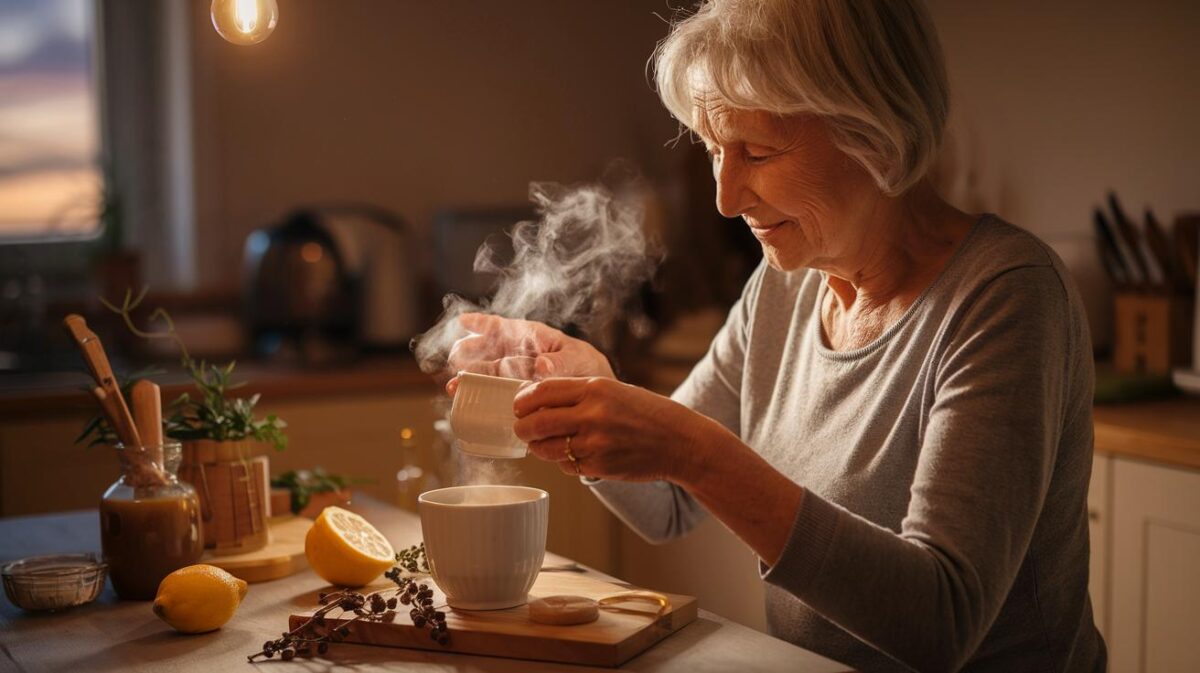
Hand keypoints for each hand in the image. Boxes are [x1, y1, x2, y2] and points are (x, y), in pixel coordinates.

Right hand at [446, 313, 614, 393]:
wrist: (594, 394)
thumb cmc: (586, 368)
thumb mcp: (578, 362)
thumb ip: (561, 363)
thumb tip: (541, 366)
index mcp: (532, 337)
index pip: (503, 326)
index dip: (482, 323)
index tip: (463, 319)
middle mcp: (518, 352)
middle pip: (487, 350)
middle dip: (469, 353)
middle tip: (455, 360)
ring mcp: (514, 373)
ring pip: (485, 371)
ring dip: (468, 376)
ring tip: (453, 386)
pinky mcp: (514, 392)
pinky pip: (492, 390)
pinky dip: (477, 393)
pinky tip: (463, 399)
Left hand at [512, 377, 733, 483]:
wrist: (680, 442)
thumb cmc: (646, 413)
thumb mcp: (613, 391)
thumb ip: (578, 394)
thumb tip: (536, 401)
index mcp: (596, 389)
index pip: (543, 391)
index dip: (523, 400)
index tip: (518, 406)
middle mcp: (593, 414)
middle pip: (537, 422)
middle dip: (521, 428)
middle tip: (520, 429)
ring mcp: (596, 443)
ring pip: (547, 448)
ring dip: (539, 447)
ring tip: (543, 443)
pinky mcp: (600, 467)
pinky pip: (566, 466)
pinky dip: (563, 461)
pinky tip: (574, 454)